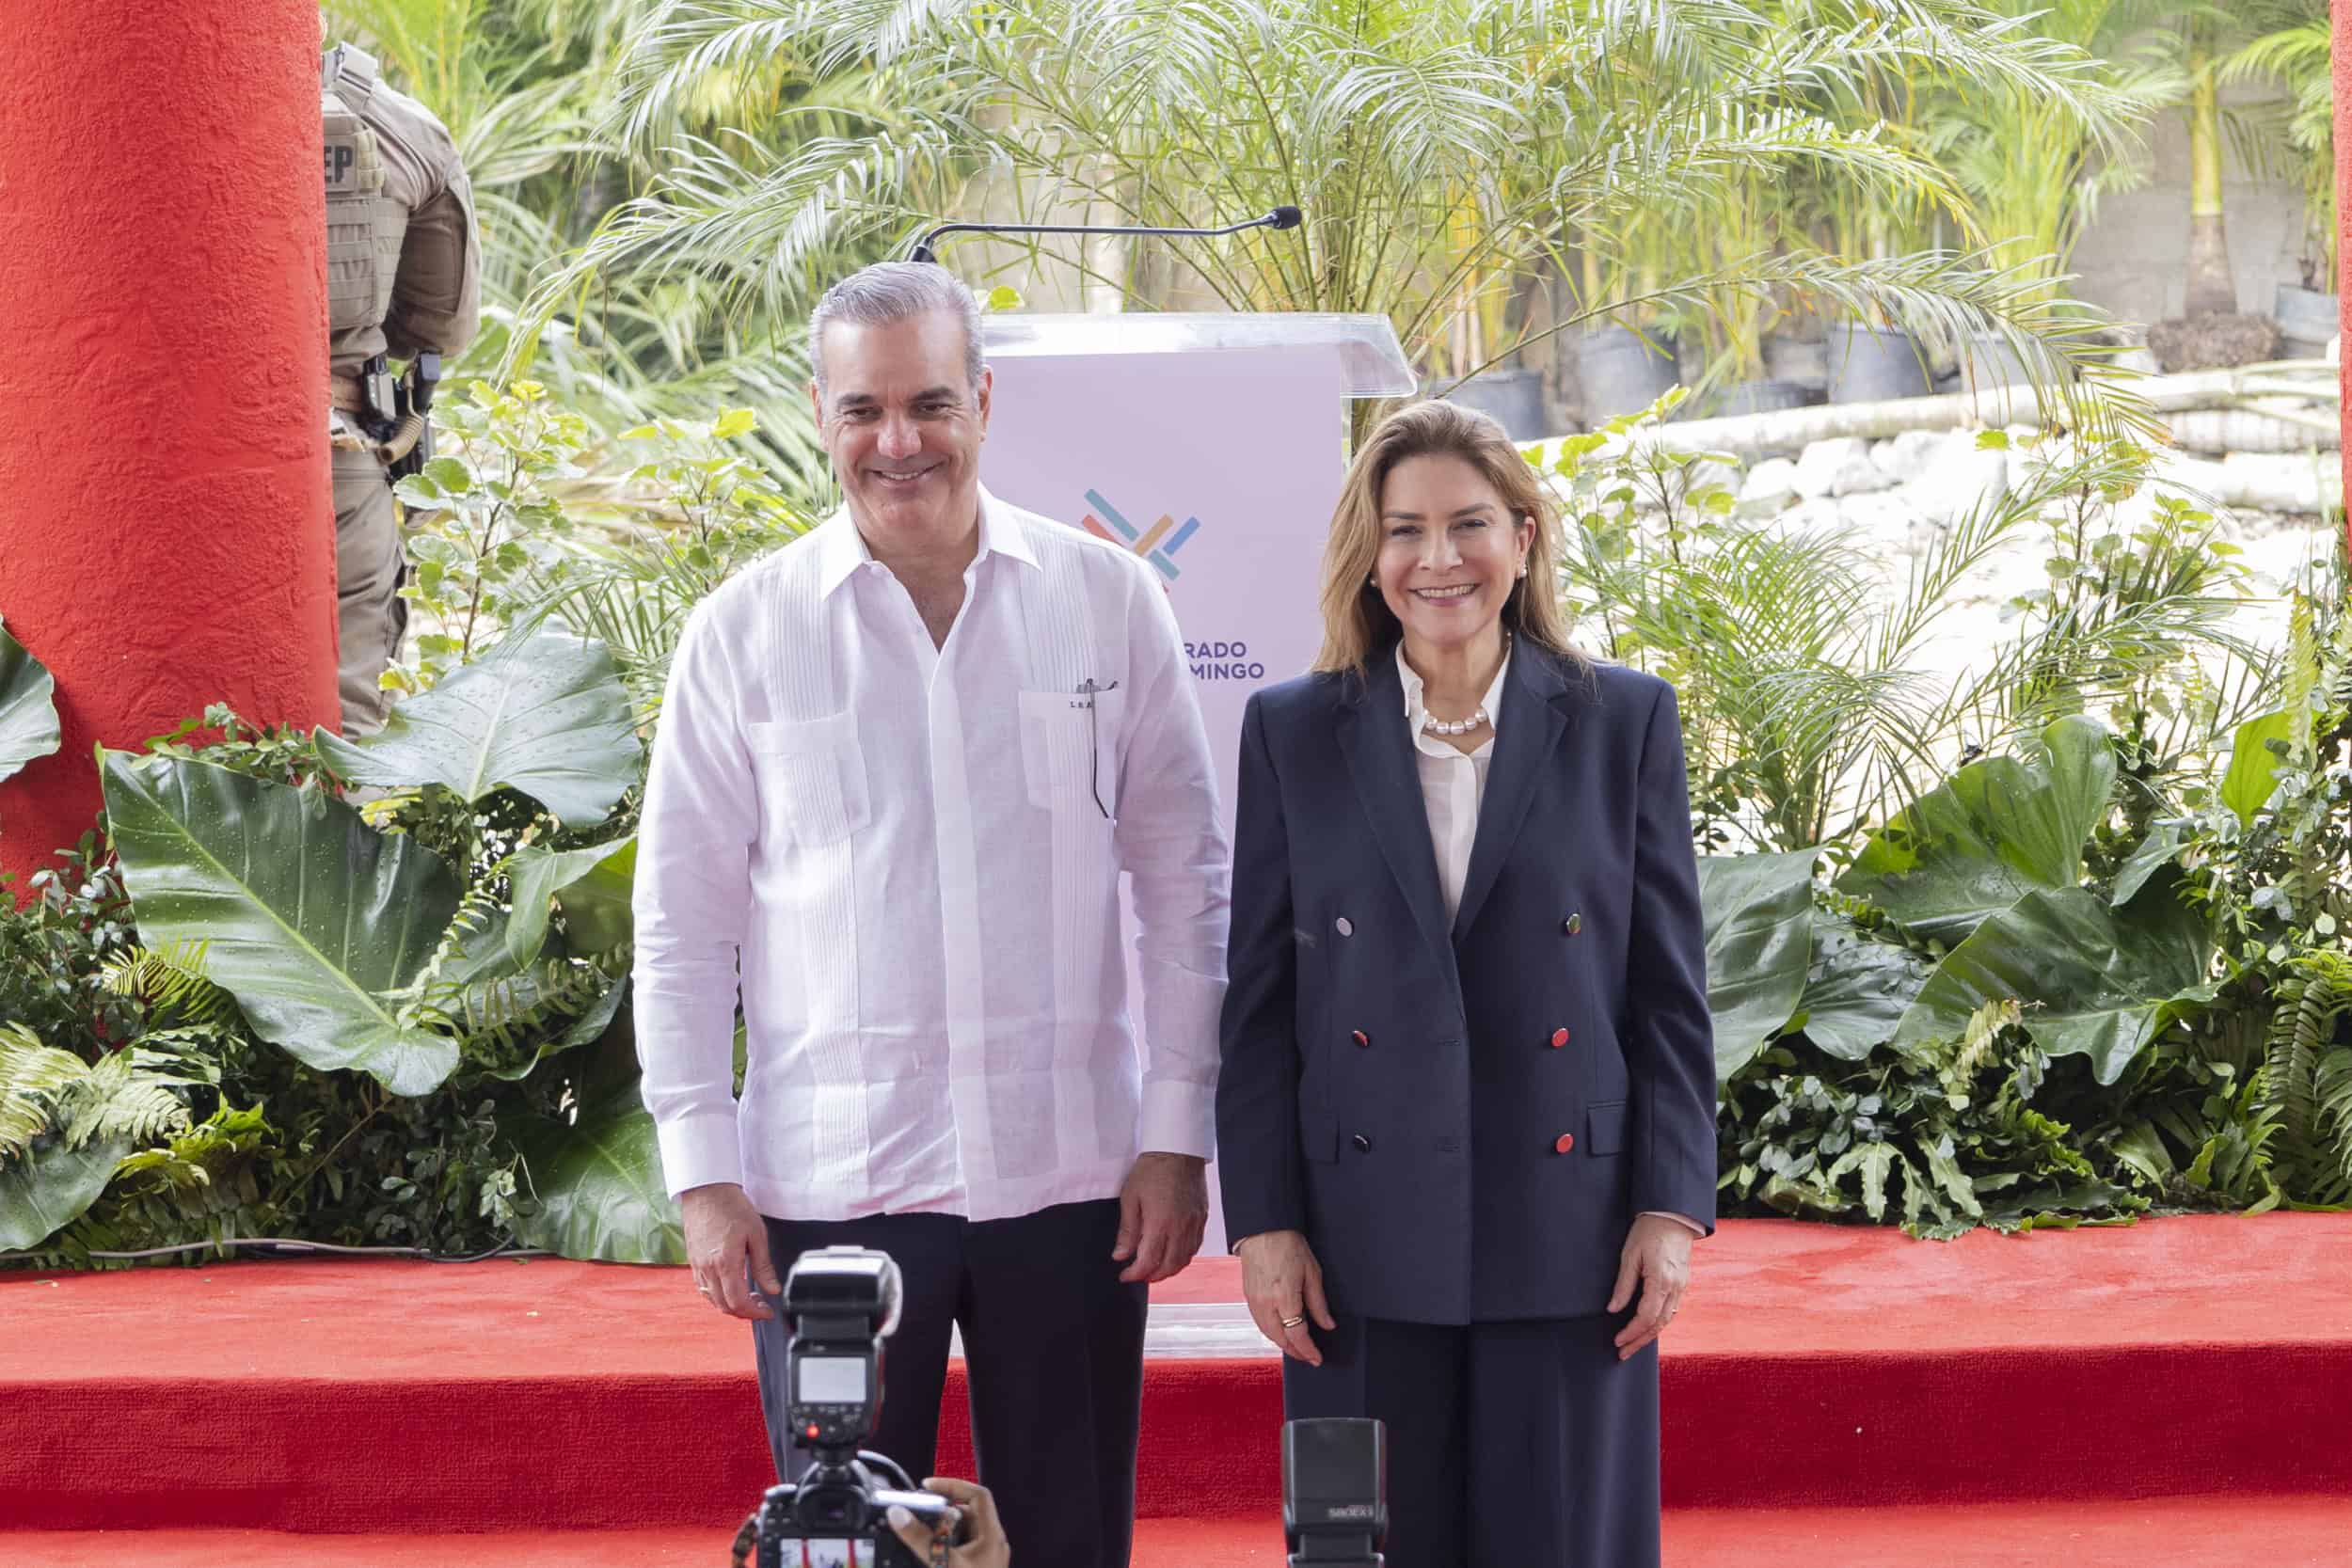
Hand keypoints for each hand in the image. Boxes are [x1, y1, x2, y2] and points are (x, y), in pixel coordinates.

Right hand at [680, 1182, 780, 1321]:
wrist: (706, 1190)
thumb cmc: (731, 1206)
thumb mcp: (757, 1234)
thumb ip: (764, 1266)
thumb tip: (773, 1289)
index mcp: (726, 1263)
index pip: (738, 1302)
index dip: (755, 1313)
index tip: (767, 1311)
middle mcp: (708, 1268)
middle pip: (724, 1306)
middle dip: (745, 1312)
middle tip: (761, 1304)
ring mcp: (697, 1266)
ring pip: (712, 1300)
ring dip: (730, 1305)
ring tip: (748, 1296)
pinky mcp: (692, 1261)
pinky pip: (703, 1288)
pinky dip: (717, 1295)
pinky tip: (730, 1286)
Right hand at [886, 1477, 1009, 1567]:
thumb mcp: (942, 1563)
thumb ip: (920, 1539)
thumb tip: (899, 1515)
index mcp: (992, 1537)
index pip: (978, 1495)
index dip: (954, 1484)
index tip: (928, 1485)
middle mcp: (992, 1545)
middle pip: (967, 1514)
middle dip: (942, 1513)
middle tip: (918, 1514)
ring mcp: (985, 1560)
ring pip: (961, 1534)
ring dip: (940, 1532)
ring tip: (921, 1537)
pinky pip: (958, 1550)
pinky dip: (942, 1548)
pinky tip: (927, 1554)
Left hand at [1112, 1152, 1207, 1283]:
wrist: (1178, 1149)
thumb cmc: (1153, 1169)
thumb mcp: (1130, 1198)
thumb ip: (1127, 1231)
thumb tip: (1121, 1255)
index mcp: (1160, 1224)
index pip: (1148, 1262)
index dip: (1135, 1274)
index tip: (1125, 1275)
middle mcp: (1180, 1228)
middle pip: (1168, 1267)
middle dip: (1151, 1276)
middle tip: (1138, 1274)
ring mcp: (1194, 1224)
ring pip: (1184, 1260)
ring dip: (1168, 1270)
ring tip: (1154, 1268)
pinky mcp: (1202, 1217)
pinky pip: (1195, 1247)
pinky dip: (1183, 1257)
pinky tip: (1173, 1254)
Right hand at [1236, 1228, 1336, 1365]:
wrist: (1263, 1229)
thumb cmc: (1288, 1244)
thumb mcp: (1312, 1272)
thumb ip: (1318, 1303)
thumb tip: (1327, 1325)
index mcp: (1284, 1297)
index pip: (1297, 1335)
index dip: (1308, 1350)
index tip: (1317, 1358)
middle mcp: (1266, 1303)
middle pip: (1281, 1339)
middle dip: (1296, 1351)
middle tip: (1310, 1356)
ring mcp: (1254, 1301)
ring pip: (1268, 1334)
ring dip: (1283, 1344)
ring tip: (1298, 1347)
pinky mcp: (1248, 1297)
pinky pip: (1260, 1323)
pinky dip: (1272, 1332)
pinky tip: (1282, 1331)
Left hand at [1608, 1212, 1694, 1359]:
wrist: (1674, 1215)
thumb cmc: (1649, 1230)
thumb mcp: (1630, 1254)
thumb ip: (1623, 1284)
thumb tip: (1613, 1309)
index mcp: (1661, 1280)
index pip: (1646, 1317)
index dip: (1631, 1332)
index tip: (1617, 1341)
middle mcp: (1674, 1287)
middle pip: (1658, 1324)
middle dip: (1640, 1341)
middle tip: (1623, 1353)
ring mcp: (1681, 1286)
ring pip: (1667, 1319)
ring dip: (1650, 1335)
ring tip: (1633, 1345)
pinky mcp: (1682, 1282)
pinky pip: (1671, 1309)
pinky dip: (1659, 1322)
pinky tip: (1648, 1327)